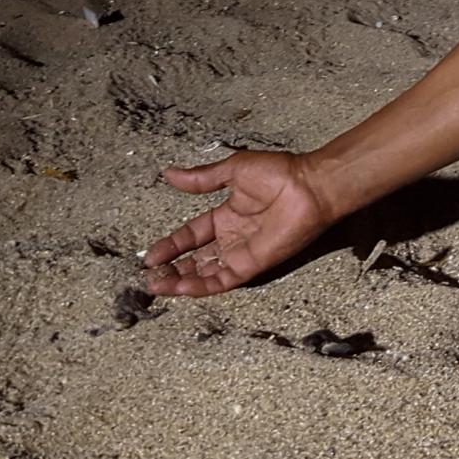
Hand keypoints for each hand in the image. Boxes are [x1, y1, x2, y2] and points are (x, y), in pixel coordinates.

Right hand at [141, 150, 336, 296]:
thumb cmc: (279, 173)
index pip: (191, 235)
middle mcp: (232, 237)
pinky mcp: (253, 264)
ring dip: (181, 281)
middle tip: (150, 276)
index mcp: (226, 215)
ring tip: (157, 285)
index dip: (171, 245)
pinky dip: (202, 285)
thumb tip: (169, 174)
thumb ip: (201, 179)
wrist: (308, 186)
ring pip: (206, 273)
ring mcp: (242, 253)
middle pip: (196, 259)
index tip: (150, 255)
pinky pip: (224, 280)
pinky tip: (181, 287)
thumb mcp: (233, 170)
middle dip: (172, 268)